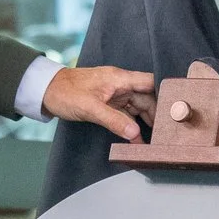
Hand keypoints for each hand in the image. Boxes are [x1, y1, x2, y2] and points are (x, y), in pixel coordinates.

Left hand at [43, 65, 157, 140]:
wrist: (46, 91)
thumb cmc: (65, 92)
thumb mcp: (90, 108)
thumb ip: (114, 120)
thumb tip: (134, 132)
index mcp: (120, 78)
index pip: (150, 82)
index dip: (163, 94)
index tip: (173, 110)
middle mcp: (121, 85)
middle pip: (147, 98)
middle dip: (156, 114)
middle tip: (164, 133)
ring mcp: (115, 94)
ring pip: (138, 108)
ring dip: (144, 123)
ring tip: (152, 140)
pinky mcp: (109, 104)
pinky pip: (125, 114)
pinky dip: (131, 126)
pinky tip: (135, 139)